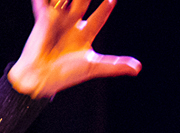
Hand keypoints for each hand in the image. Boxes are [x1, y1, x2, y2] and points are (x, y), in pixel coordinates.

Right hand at [7, 0, 140, 97]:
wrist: (41, 77)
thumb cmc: (67, 74)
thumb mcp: (94, 66)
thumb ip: (115, 65)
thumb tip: (138, 68)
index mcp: (85, 35)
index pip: (98, 18)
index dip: (106, 8)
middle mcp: (72, 26)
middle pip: (83, 3)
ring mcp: (57, 21)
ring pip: (66, 0)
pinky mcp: (43, 20)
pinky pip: (43, 4)